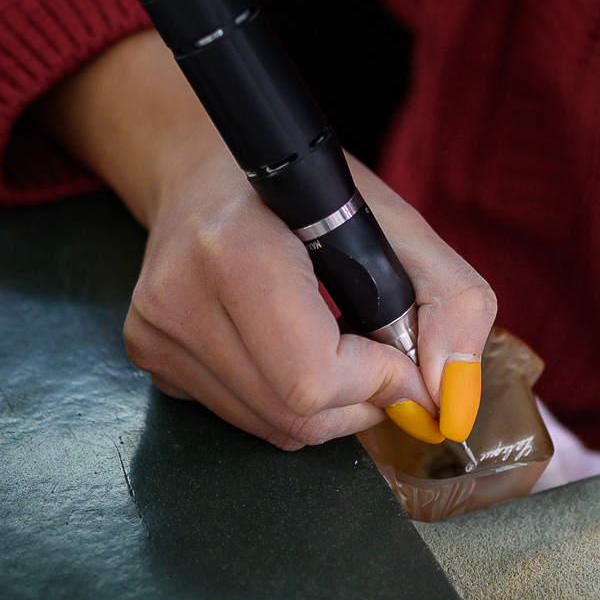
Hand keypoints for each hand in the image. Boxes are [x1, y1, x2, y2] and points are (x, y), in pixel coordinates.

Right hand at [38, 30, 496, 447]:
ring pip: (275, 429)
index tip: (399, 351)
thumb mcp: (401, 224)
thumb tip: (449, 399)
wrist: (210, 170)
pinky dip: (288, 399)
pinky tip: (289, 344)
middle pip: (297, 416)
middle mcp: (177, 299)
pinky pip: (247, 420)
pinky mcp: (148, 359)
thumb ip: (452, 303)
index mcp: (233, 250)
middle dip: (360, 397)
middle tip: (374, 347)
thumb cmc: (311, 194)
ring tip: (332, 337)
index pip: (312, 376)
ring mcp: (155, 335)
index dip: (377, 379)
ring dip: (329, 403)